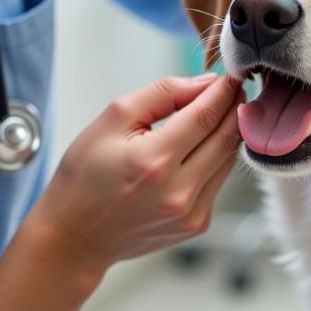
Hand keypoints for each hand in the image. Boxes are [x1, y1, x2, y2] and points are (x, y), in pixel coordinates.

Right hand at [28, 73, 244, 282]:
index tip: (232, 75)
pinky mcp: (196, 224)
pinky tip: (202, 146)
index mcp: (153, 161)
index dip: (224, 91)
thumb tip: (205, 83)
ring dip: (229, 132)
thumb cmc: (85, 176)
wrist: (76, 236)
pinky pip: (219, 181)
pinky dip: (217, 158)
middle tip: (233, 89)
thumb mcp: (112, 119)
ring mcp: (191, 213)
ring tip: (219, 113)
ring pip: (228, 160)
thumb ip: (163, 94)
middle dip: (235, 108)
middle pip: (226, 138)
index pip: (206, 116)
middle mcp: (178, 191)